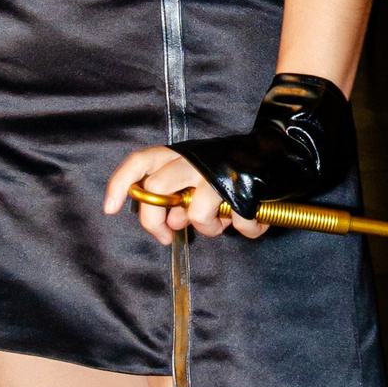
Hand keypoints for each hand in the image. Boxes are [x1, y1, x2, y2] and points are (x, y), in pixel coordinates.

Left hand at [105, 146, 266, 245]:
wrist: (278, 150)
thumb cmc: (229, 169)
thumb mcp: (195, 176)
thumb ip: (175, 197)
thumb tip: (170, 222)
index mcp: (178, 155)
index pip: (140, 162)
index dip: (120, 184)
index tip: (110, 209)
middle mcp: (193, 161)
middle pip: (157, 192)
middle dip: (157, 223)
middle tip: (167, 236)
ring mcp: (217, 173)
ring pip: (195, 213)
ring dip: (210, 229)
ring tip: (223, 223)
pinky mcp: (244, 187)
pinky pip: (236, 222)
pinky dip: (246, 228)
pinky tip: (251, 221)